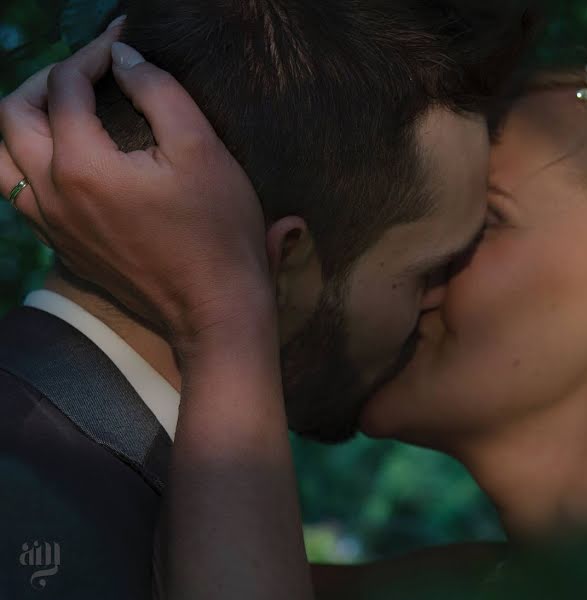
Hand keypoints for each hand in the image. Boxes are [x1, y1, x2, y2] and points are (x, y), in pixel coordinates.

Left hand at [0, 25, 271, 344]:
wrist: (217, 309)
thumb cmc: (219, 231)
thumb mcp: (202, 150)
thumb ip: (158, 91)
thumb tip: (124, 58)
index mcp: (82, 166)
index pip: (66, 87)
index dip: (94, 54)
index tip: (124, 42)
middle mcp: (52, 196)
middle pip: (13, 114)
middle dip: (48, 80)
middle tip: (90, 71)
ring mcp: (53, 227)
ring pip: (2, 160)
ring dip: (25, 123)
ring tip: (63, 110)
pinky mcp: (64, 249)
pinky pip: (21, 195)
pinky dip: (31, 163)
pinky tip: (68, 159)